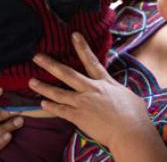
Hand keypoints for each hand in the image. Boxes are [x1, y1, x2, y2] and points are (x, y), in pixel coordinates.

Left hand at [29, 33, 151, 149]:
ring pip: (59, 93)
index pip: (91, 60)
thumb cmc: (134, 113)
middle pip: (67, 74)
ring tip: (31, 81)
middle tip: (37, 57)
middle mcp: (90, 89)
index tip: (74, 35)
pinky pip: (61, 111)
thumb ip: (116, 89)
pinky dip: (51, 106)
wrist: (130, 132)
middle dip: (51, 64)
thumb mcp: (126, 94)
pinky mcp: (79, 117)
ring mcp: (83, 103)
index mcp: (104, 82)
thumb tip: (115, 89)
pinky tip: (42, 103)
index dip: (82, 47)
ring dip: (44, 87)